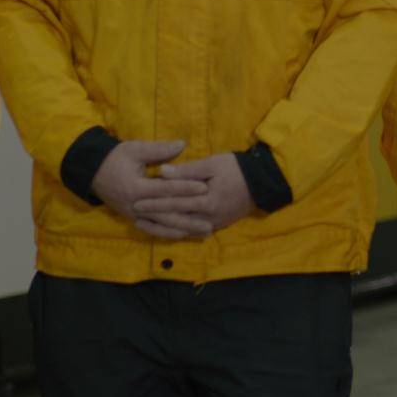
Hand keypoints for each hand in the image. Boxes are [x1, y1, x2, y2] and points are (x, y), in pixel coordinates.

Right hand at [90, 139, 212, 239]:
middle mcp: (136, 205)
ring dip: (183, 229)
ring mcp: (134, 215)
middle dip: (190, 219)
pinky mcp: (133, 218)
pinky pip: (152, 229)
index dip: (186, 188)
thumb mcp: (135, 149)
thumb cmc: (115, 158)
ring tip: (203, 232)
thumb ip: (159, 150)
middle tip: (210, 222)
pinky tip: (183, 234)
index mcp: (136, 188)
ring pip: (162, 225)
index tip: (205, 188)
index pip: (166, 189)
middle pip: (167, 214)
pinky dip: (167, 233)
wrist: (92, 172)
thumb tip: (182, 144)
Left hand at [141, 153, 256, 233]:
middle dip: (154, 218)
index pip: (174, 204)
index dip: (154, 203)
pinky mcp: (217, 225)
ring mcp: (214, 224)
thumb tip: (162, 172)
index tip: (136, 202)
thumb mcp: (211, 164)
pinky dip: (178, 231)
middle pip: (176, 220)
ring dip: (163, 228)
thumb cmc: (235, 168)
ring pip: (183, 230)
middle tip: (135, 215)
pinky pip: (193, 232)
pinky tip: (166, 229)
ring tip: (144, 224)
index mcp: (206, 202)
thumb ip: (186, 170)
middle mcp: (208, 218)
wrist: (261, 182)